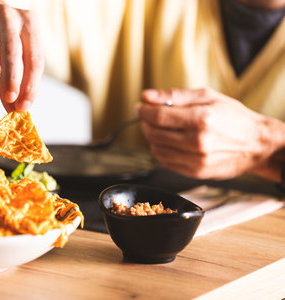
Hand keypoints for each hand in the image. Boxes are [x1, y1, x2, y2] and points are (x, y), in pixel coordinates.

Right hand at [0, 0, 43, 111]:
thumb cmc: (2, 35)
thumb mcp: (19, 50)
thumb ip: (20, 79)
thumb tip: (15, 109)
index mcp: (29, 24)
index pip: (34, 59)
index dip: (30, 87)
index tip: (23, 107)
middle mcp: (8, 17)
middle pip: (12, 52)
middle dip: (11, 80)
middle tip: (9, 99)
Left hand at [137, 87, 282, 179]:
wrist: (256, 144)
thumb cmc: (233, 117)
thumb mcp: (207, 96)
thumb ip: (174, 96)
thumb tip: (146, 96)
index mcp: (201, 119)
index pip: (158, 116)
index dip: (143, 111)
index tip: (139, 106)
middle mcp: (197, 142)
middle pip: (154, 134)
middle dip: (145, 123)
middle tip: (147, 116)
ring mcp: (196, 160)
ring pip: (156, 149)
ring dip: (151, 138)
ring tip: (159, 128)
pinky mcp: (195, 172)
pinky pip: (165, 162)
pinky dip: (160, 151)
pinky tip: (167, 142)